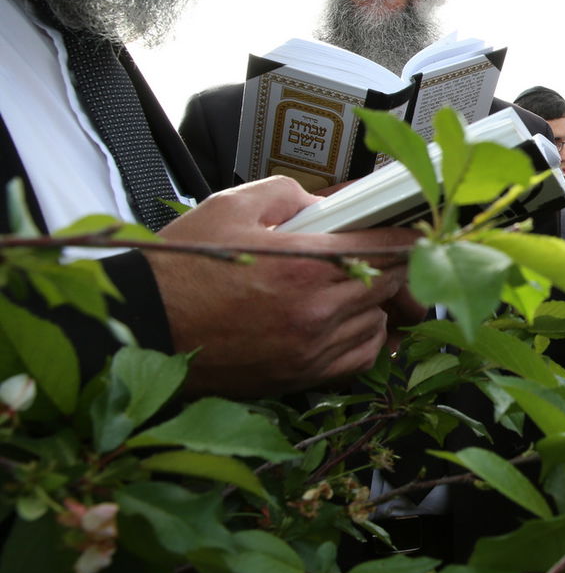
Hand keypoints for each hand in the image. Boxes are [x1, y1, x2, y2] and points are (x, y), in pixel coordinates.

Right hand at [146, 177, 416, 397]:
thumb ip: (289, 196)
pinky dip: (364, 338)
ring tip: (354, 286)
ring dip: (376, 302)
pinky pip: (361, 358)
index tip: (412, 230)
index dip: (405, 235)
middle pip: (392, 285)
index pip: (387, 247)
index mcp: (303, 264)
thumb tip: (327, 205)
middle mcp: (315, 310)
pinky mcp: (301, 376)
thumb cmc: (181, 269)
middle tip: (382, 253)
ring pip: (380, 322)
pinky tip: (347, 321)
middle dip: (393, 265)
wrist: (145, 327)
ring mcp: (311, 348)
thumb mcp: (231, 207)